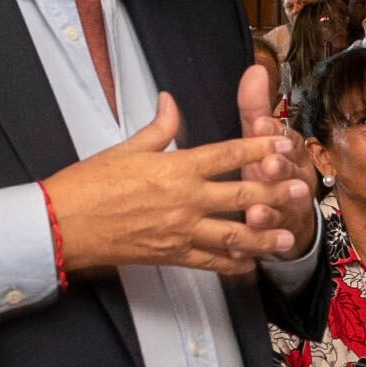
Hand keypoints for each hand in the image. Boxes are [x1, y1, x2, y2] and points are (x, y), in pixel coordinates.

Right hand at [43, 94, 313, 276]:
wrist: (63, 225)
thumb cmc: (89, 183)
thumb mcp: (126, 148)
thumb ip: (158, 128)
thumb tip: (171, 101)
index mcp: (175, 168)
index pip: (228, 155)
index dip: (259, 149)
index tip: (283, 145)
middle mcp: (184, 200)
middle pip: (241, 195)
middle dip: (275, 192)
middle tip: (302, 190)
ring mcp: (180, 231)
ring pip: (233, 235)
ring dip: (264, 237)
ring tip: (288, 238)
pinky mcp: (171, 255)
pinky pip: (209, 262)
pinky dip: (232, 264)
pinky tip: (249, 265)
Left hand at [235, 61, 319, 255]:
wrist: (293, 222)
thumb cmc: (271, 173)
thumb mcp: (261, 139)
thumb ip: (255, 107)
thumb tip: (254, 69)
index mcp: (289, 154)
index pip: (286, 140)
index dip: (275, 133)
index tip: (260, 124)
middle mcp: (294, 180)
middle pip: (289, 174)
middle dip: (278, 171)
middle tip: (266, 165)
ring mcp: (288, 212)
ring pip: (281, 212)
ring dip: (270, 212)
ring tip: (255, 214)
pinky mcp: (279, 239)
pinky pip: (267, 243)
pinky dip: (254, 246)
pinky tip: (240, 250)